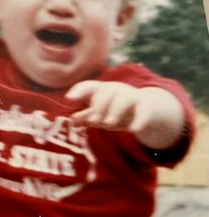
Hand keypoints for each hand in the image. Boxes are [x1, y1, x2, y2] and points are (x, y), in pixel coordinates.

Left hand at [66, 81, 185, 149]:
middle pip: (105, 93)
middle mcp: (116, 90)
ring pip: (123, 99)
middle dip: (98, 106)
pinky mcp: (146, 107)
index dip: (78, 91)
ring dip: (115, 110)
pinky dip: (139, 121)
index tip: (68, 99)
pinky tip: (133, 130)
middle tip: (92, 121)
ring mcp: (132, 97)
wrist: (148, 108)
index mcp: (102, 90)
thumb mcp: (101, 113)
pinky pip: (143, 112)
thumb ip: (87, 116)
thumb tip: (72, 120)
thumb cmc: (116, 109)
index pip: (89, 86)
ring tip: (108, 123)